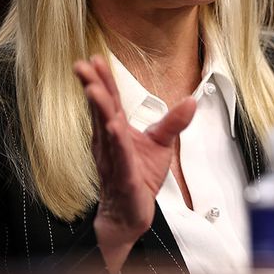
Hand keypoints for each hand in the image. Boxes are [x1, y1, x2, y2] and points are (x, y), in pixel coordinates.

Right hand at [73, 54, 195, 273]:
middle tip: (82, 65)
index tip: (94, 59)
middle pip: (101, 110)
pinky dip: (115, 142)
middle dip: (92, 86)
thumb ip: (173, 122)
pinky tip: (113, 128)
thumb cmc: (139, 177)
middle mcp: (109, 142)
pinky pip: (119, 158)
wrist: (131, 214)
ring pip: (105, 130)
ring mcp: (113, 160)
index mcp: (116, 131)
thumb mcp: (161, 144)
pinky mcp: (123, 178)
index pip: (109, 101)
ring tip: (94, 90)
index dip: (103, 80)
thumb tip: (191, 100)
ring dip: (99, 109)